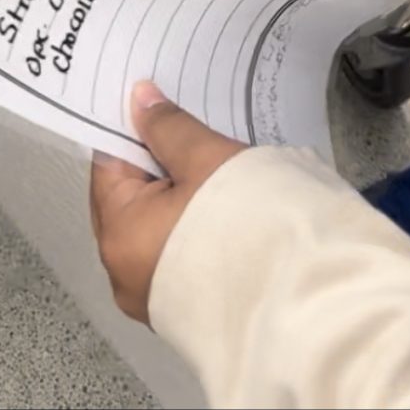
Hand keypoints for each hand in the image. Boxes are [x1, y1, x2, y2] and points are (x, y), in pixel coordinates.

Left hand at [90, 80, 243, 325]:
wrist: (301, 294)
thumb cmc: (245, 220)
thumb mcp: (205, 159)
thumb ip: (167, 127)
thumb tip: (139, 99)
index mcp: (118, 235)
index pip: (109, 165)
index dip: (133, 131)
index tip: (158, 110)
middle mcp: (123, 274)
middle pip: (128, 201)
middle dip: (155, 168)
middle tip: (189, 140)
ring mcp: (151, 299)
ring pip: (151, 230)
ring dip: (174, 202)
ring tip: (209, 175)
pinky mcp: (181, 311)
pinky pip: (171, 257)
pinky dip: (185, 232)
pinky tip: (216, 213)